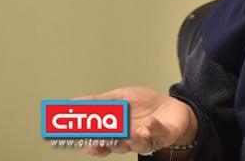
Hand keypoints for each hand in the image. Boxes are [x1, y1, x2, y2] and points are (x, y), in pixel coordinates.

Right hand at [76, 86, 196, 156]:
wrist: (172, 106)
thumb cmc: (145, 104)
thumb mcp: (119, 98)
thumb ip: (98, 102)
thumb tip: (72, 102)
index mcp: (118, 132)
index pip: (102, 143)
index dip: (94, 145)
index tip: (86, 142)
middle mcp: (131, 139)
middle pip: (118, 146)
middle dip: (110, 144)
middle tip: (104, 139)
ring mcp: (149, 138)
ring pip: (138, 144)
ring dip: (132, 139)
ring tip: (129, 133)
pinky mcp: (165, 134)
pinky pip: (159, 134)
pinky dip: (154, 129)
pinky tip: (149, 123)